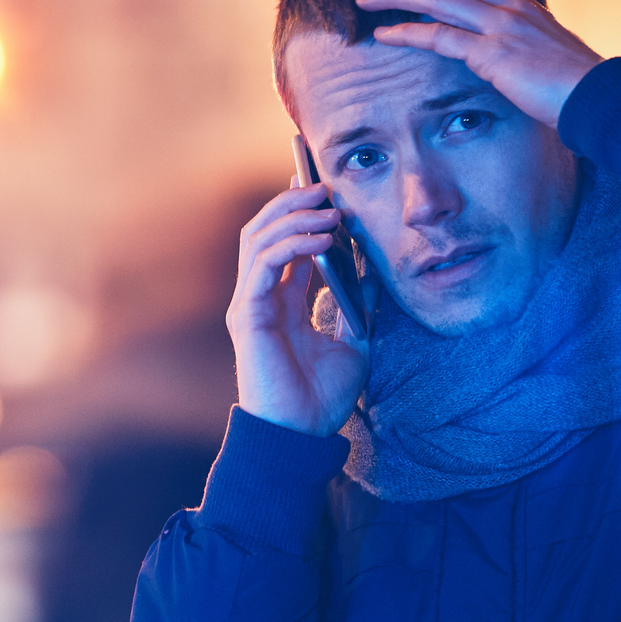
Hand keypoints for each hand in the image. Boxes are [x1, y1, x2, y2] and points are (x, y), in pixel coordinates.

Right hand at [226, 181, 370, 435]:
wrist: (302, 434)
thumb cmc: (322, 397)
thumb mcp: (355, 341)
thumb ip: (359, 305)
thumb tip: (373, 268)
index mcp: (281, 302)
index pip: (282, 243)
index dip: (299, 212)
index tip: (324, 189)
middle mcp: (260, 297)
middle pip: (263, 231)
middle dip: (292, 203)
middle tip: (325, 187)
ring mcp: (249, 304)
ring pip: (258, 239)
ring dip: (293, 216)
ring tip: (328, 207)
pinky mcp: (247, 315)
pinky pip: (264, 264)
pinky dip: (291, 243)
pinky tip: (322, 238)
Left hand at [355, 0, 604, 128]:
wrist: (600, 97)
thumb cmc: (579, 85)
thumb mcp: (551, 52)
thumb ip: (527, 43)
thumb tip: (513, 50)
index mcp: (525, 4)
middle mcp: (510, 7)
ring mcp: (501, 27)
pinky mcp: (492, 54)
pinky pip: (439, 37)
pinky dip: (407, 32)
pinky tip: (383, 33)